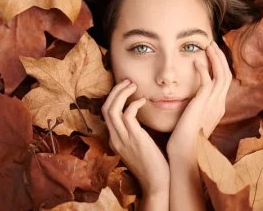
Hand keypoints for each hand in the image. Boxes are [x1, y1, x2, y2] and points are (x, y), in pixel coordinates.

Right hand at [101, 79, 169, 194]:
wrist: (156, 183)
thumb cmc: (152, 164)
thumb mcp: (139, 146)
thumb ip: (136, 132)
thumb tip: (141, 118)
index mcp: (115, 139)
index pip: (106, 113)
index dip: (114, 97)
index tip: (125, 87)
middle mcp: (115, 138)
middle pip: (106, 107)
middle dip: (115, 90)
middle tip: (128, 81)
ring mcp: (123, 138)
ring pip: (112, 109)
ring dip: (121, 93)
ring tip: (133, 85)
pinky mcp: (135, 138)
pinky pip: (128, 115)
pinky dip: (134, 104)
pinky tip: (143, 101)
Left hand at [167, 41, 232, 154]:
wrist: (184, 154)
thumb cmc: (185, 139)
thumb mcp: (194, 120)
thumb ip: (196, 107)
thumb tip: (191, 99)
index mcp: (218, 108)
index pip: (224, 81)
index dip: (220, 66)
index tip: (212, 54)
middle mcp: (219, 105)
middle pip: (227, 74)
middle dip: (220, 57)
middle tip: (211, 44)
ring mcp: (213, 105)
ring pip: (221, 75)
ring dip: (215, 59)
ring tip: (207, 46)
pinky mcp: (202, 105)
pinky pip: (208, 82)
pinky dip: (204, 69)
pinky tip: (197, 61)